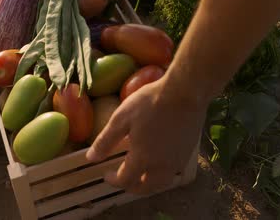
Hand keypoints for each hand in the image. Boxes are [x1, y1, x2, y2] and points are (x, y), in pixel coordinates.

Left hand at [86, 78, 205, 194]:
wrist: (185, 92)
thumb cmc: (150, 102)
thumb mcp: (121, 118)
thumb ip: (105, 140)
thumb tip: (91, 159)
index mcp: (143, 158)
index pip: (126, 180)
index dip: (114, 181)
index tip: (107, 174)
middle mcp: (161, 166)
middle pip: (146, 188)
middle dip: (131, 186)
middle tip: (123, 179)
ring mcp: (177, 160)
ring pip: (161, 183)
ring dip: (148, 184)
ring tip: (140, 174)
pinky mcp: (188, 152)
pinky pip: (172, 172)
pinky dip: (161, 174)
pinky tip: (158, 161)